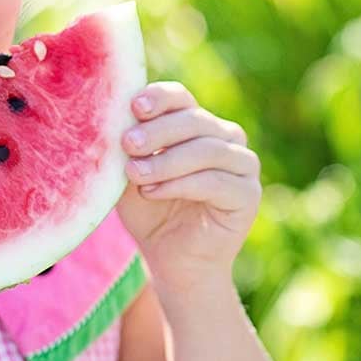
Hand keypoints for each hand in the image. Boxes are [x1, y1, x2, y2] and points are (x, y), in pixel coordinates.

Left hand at [118, 82, 261, 288]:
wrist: (172, 262)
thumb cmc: (150, 214)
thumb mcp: (131, 176)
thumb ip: (128, 149)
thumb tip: (112, 118)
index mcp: (198, 125)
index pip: (181, 98)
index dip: (160, 98)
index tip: (134, 106)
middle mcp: (226, 138)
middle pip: (194, 120)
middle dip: (158, 131)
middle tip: (128, 143)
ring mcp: (242, 164)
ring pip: (206, 149)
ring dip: (166, 161)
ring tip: (135, 174)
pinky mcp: (249, 194)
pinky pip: (216, 181)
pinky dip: (180, 184)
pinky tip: (152, 192)